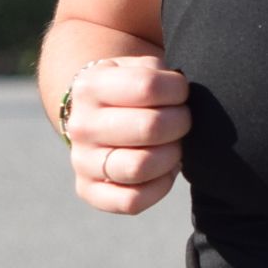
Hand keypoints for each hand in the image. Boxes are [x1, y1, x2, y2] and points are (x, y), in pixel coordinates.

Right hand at [63, 54, 188, 215]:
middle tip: (183, 121)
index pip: (148, 86)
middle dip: (180, 123)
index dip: (178, 90)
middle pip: (150, 127)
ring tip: (174, 145)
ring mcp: (82, 161)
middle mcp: (82, 125)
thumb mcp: (137, 67)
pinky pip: (132, 201)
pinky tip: (165, 170)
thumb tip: (186, 94)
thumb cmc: (130, 90)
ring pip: (141, 166)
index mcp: (91, 86)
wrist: (95, 115)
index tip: (181, 93)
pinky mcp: (89, 191)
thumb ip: (160, 72)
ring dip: (172, 155)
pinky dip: (160, 186)